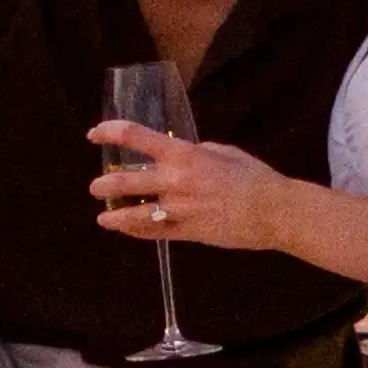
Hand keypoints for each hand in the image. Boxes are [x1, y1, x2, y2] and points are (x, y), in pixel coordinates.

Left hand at [90, 117, 289, 249]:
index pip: (135, 137)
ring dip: (115, 216)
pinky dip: (138, 232)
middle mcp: (175, 181)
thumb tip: (185, 151)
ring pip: (135, 214)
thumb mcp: (224, 151)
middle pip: (125, 181)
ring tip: (104, 219)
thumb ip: (198, 151)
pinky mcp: (187, 233)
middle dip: (105, 185)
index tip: (94, 134)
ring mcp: (178, 210)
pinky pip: (154, 234)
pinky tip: (128, 231)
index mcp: (183, 155)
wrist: (273, 210)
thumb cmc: (253, 176)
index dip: (109, 133)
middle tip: (96, 187)